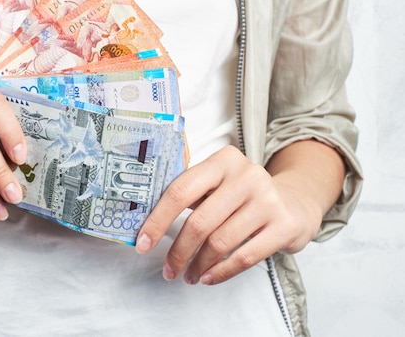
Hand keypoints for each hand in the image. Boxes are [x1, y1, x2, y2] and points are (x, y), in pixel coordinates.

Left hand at [135, 145, 325, 284]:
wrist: (294, 202)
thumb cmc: (241, 196)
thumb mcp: (218, 184)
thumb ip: (189, 194)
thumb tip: (146, 224)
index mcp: (222, 161)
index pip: (180, 191)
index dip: (158, 220)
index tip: (143, 243)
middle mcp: (246, 175)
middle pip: (199, 221)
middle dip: (178, 251)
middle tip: (168, 270)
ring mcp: (268, 199)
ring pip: (220, 242)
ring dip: (198, 265)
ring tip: (188, 275)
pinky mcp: (284, 225)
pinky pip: (244, 257)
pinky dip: (221, 272)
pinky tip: (208, 277)